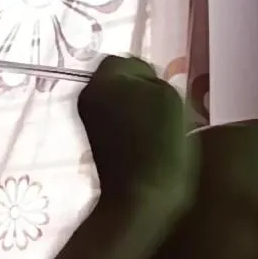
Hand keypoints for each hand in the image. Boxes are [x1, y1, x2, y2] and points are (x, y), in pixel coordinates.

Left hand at [77, 55, 196, 218]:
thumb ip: (152, 79)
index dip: (150, 73)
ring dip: (143, 109)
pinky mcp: (100, 145)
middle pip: (121, 81)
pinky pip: (122, 123)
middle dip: (144, 90)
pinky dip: (137, 128)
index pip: (127, 60)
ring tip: (164, 129)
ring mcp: (91, 123)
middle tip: (169, 109)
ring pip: (123, 102)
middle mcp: (88, 98)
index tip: (168, 93)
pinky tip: (154, 144)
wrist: (142, 198)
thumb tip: (144, 83)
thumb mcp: (166, 95)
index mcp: (100, 81)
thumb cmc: (160, 143)